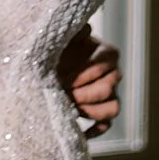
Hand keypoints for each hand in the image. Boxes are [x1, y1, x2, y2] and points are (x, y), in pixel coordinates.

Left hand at [56, 24, 121, 138]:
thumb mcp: (64, 37)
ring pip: (113, 108)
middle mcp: (112, 75)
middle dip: (85, 92)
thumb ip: (75, 32)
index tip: (64, 76)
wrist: (46, 65)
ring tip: (70, 108)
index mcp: (106, 53)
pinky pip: (106, 125)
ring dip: (91, 111)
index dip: (86, 71)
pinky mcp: (101, 113)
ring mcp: (109, 95)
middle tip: (64, 94)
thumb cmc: (58, 49)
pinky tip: (77, 130)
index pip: (106, 63)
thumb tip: (86, 29)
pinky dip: (94, 130)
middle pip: (108, 87)